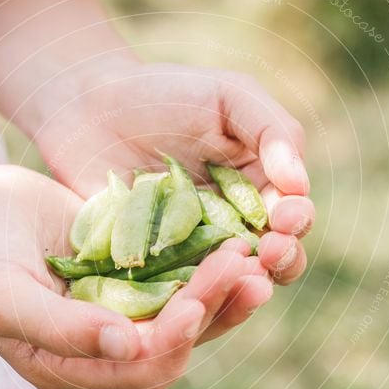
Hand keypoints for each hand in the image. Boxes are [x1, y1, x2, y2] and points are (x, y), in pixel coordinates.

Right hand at [0, 165, 268, 388]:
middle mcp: (102, 345)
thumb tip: (126, 345)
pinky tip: (227, 234)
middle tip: (247, 269)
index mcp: (72, 365)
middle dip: (213, 309)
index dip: (175, 337)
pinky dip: (202, 259)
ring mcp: (116, 307)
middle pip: (175, 341)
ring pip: (183, 309)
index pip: (142, 366)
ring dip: (220, 287)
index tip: (197, 297)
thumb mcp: (3, 295)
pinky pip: (174, 273)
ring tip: (252, 254)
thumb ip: (60, 328)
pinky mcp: (125, 272)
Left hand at [31, 61, 312, 288]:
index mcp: (259, 190)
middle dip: (280, 259)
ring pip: (227, 282)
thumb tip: (299, 184)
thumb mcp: (229, 96)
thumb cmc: (165, 93)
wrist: (88, 107)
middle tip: (270, 251)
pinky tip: (190, 289)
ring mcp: (192, 252)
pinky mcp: (152, 268)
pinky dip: (186, 294)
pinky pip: (175, 290)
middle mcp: (232, 227)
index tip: (284, 216)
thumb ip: (271, 129)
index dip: (295, 221)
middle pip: (270, 259)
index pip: (291, 216)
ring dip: (240, 284)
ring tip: (241, 274)